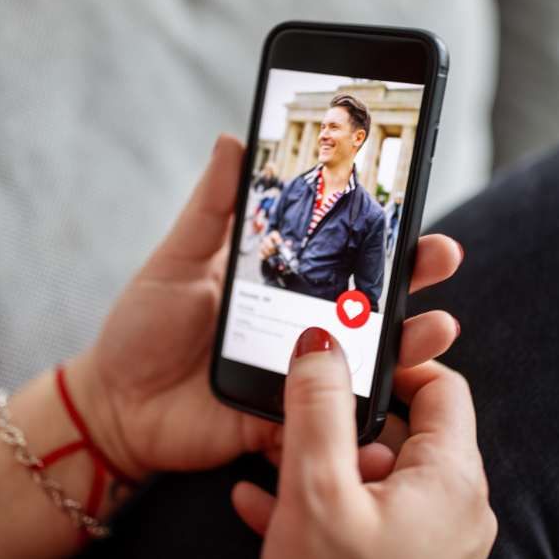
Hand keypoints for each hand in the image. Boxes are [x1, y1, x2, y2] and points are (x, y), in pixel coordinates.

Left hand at [66, 134, 463, 479]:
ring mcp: (308, 374)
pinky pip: (338, 418)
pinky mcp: (293, 418)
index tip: (419, 208)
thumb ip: (213, 207)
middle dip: (420, 277)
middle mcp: (310, 325)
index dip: (390, 234)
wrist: (114, 404)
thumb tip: (232, 139)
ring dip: (413, 342)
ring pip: (374, 359)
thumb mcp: (178, 260)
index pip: (351, 253)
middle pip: (380, 300)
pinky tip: (390, 393)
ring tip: (437, 327)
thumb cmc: (144, 329)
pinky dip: (368, 410)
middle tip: (444, 255)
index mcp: (290, 281)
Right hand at [230, 328, 495, 558]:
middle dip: (343, 426)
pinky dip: (326, 507)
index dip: (395, 365)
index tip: (348, 359)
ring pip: (378, 481)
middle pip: (405, 434)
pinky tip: (266, 509)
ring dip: (323, 468)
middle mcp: (455, 510)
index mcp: (451, 479)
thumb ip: (318, 410)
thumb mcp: (316, 491)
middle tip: (294, 419)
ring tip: (269, 468)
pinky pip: (370, 522)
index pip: (442, 388)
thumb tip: (323, 343)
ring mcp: (433, 545)